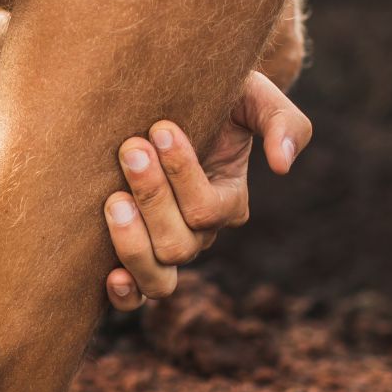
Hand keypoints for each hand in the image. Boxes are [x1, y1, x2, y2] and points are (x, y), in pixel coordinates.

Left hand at [102, 70, 313, 308]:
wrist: (167, 98)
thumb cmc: (214, 96)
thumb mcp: (255, 97)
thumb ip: (282, 122)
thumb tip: (282, 165)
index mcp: (228, 202)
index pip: (207, 208)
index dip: (183, 173)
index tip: (162, 127)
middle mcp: (199, 233)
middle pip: (179, 244)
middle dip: (153, 197)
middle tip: (131, 149)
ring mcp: (164, 248)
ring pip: (159, 277)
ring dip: (133, 243)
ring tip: (113, 201)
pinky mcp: (131, 255)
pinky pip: (135, 295)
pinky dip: (125, 294)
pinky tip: (108, 274)